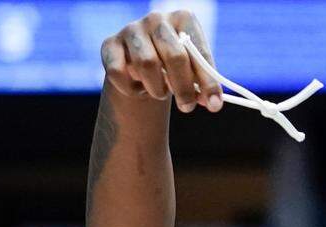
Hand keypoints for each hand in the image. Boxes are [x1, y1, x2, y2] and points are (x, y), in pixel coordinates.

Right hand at [100, 10, 222, 113]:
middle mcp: (157, 19)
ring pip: (147, 64)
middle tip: (187, 107)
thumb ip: (203, 86)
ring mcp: (131, 29)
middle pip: (174, 56)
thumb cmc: (175, 67)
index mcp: (184, 19)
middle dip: (184, 88)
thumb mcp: (192, 73)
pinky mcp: (109, 44)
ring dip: (157, 88)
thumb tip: (213, 103)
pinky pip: (119, 73)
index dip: (208, 81)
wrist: (141, 64)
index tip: (215, 105)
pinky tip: (138, 89)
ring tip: (160, 93)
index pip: (199, 52)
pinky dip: (131, 89)